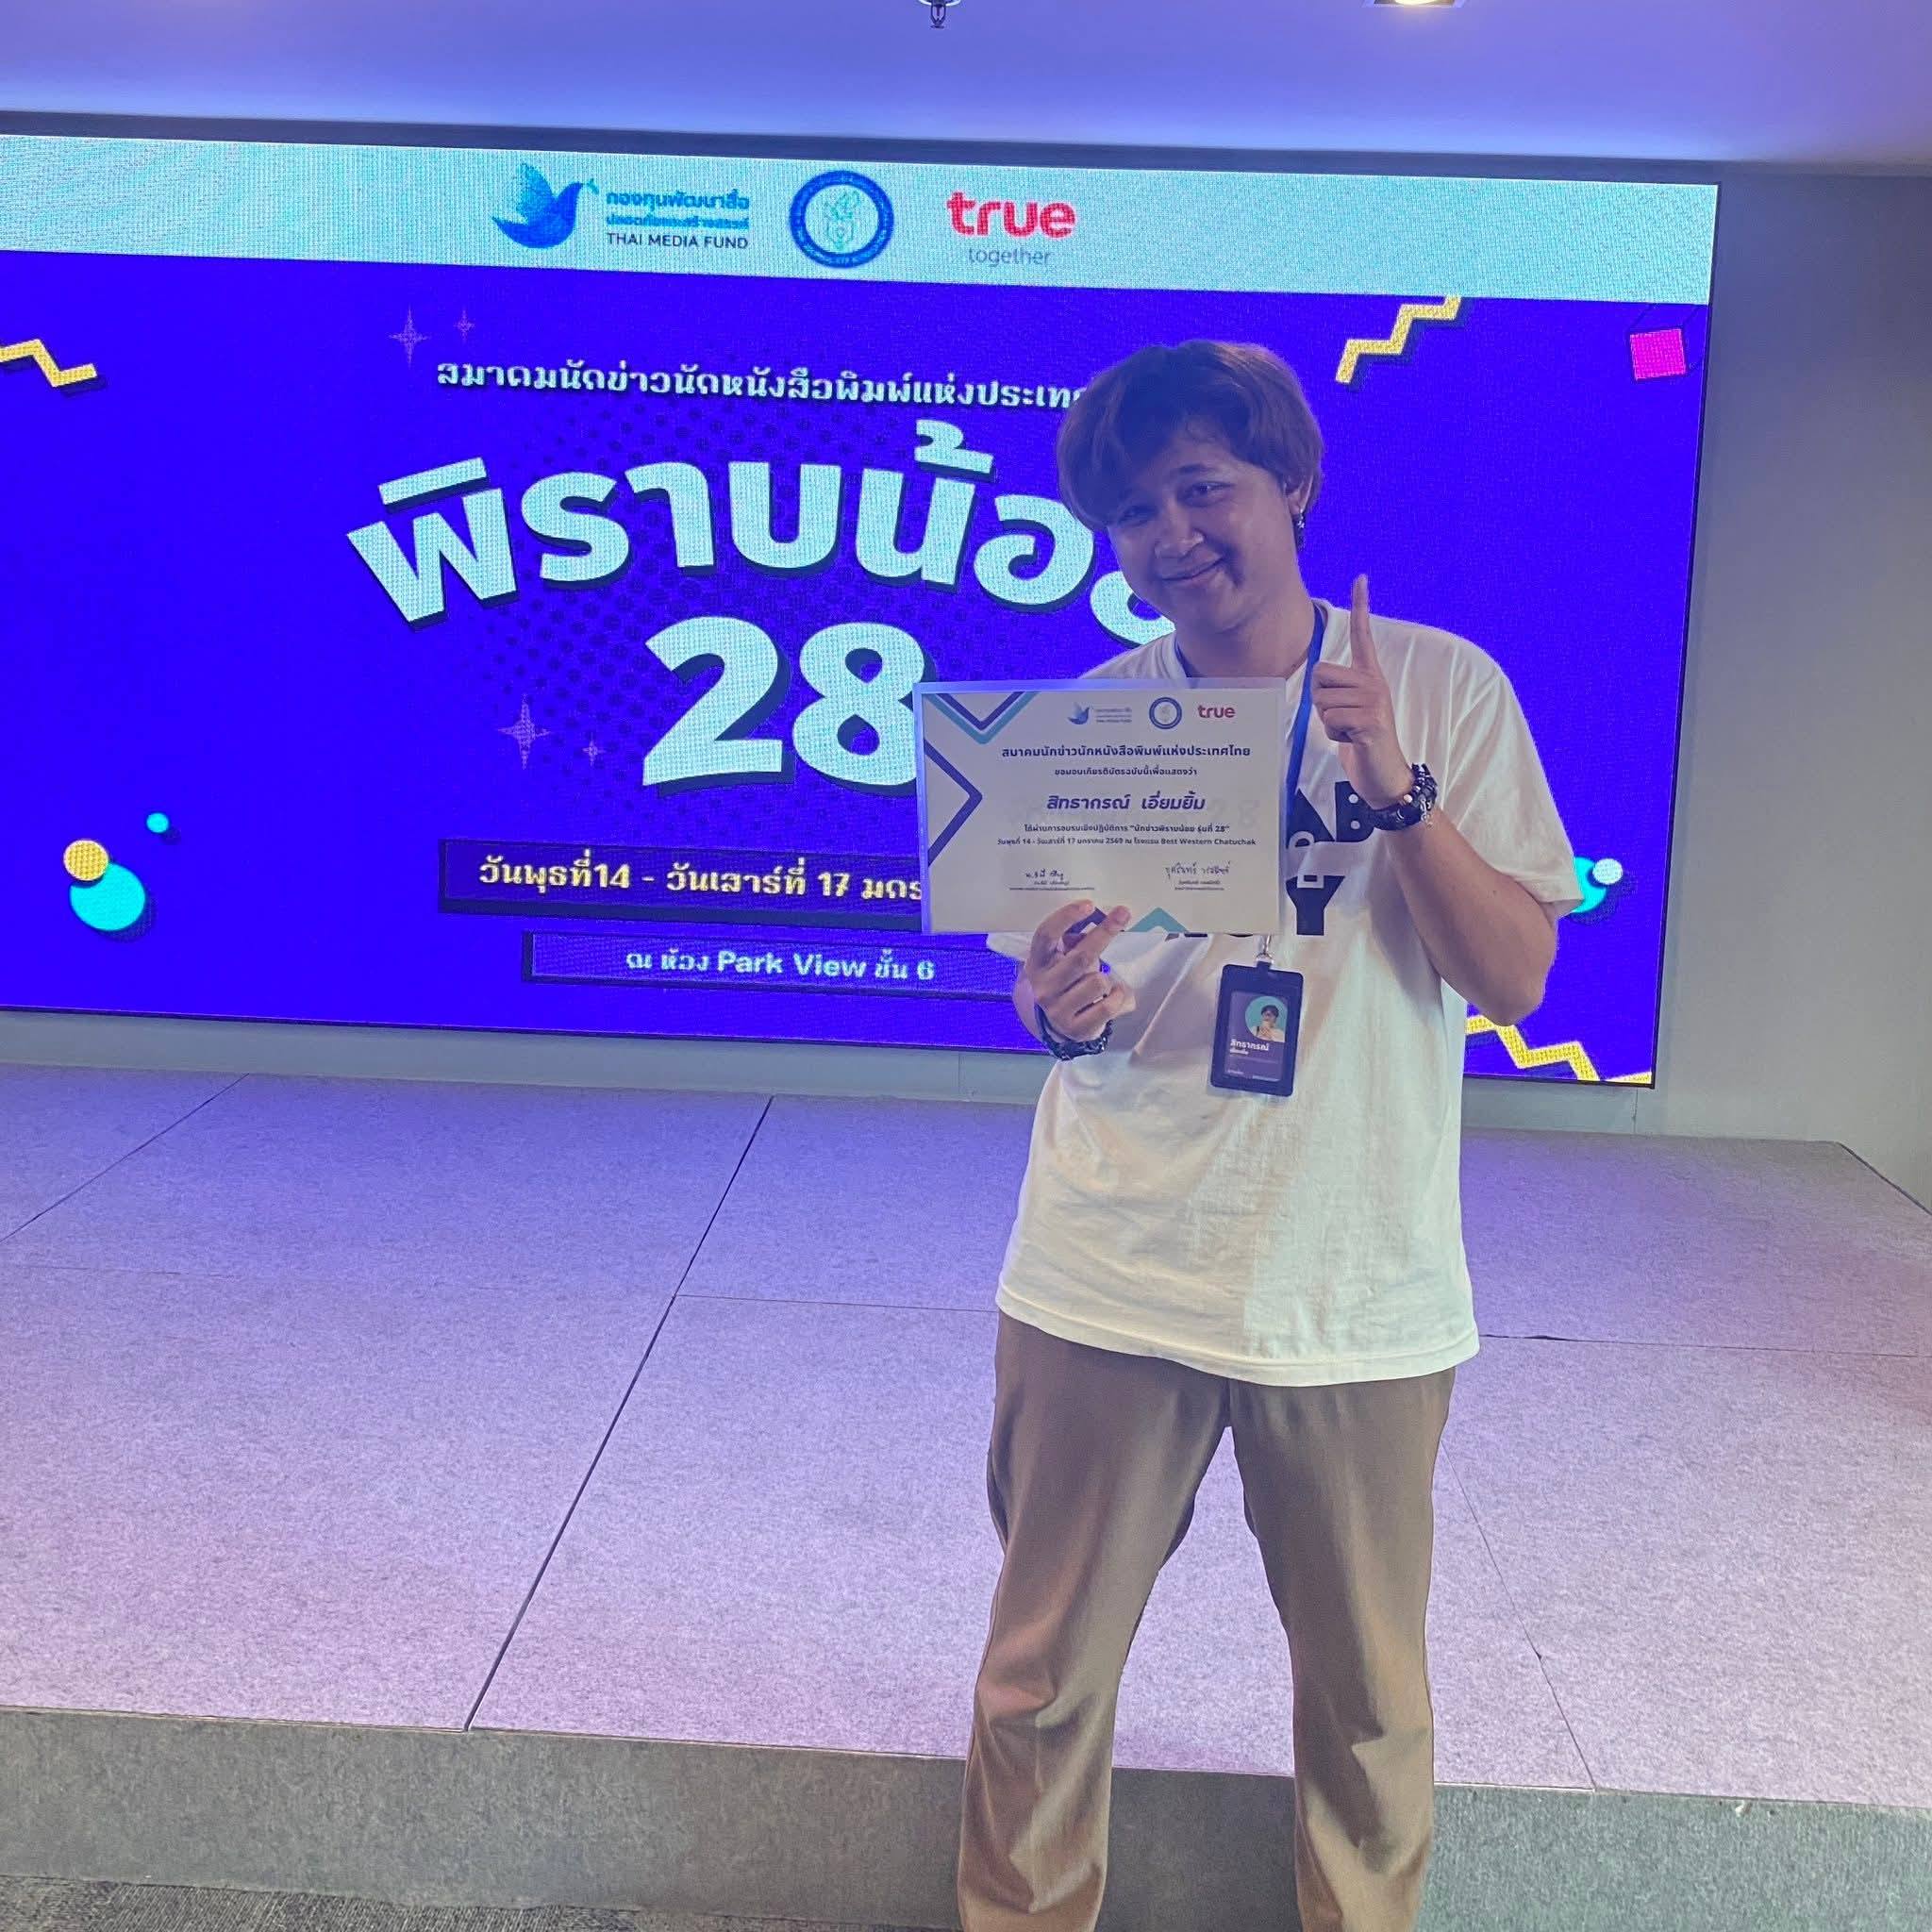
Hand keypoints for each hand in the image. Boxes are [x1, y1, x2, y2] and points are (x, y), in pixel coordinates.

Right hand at [1026, 900, 1135, 1041]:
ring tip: (1103, 984)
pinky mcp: (1075, 1028)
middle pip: (1080, 956)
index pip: (1046, 936)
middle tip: (1123, 914)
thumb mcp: (1063, 961)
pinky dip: (1117, 997)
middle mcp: (1043, 986)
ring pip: (1098, 982)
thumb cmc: (1067, 983)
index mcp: (1037, 963)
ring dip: (1108, 979)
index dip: (1066, 918)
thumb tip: (1091, 924)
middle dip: (1104, 933)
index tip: (1088, 905)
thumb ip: (1073, 942)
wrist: (1061, 1025)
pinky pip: (1108, 1005)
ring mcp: (1057, 1009)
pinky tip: (1112, 996)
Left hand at [1313, 574, 1413, 808]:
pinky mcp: (1371, 720)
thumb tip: (1318, 680)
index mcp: (1369, 677)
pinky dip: (1334, 736)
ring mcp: (1374, 700)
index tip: (1361, 577)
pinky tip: (1353, 742)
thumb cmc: (1362, 744)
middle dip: (1320, 702)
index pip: (1363, 635)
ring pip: (1321, 701)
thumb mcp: (1348, 712)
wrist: (1385, 776)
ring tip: (1349, 732)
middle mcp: (1374, 682)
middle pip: (1319, 675)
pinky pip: (1330, 720)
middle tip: (1342, 720)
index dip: (1361, 606)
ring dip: (1327, 723)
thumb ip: (1336, 692)